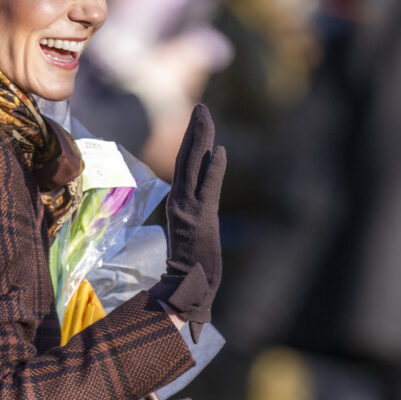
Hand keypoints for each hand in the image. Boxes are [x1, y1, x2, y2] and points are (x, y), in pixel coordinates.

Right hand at [149, 104, 225, 340]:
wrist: (185, 293)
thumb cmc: (189, 274)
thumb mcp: (194, 239)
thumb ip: (195, 220)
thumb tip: (199, 200)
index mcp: (180, 206)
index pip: (185, 168)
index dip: (191, 143)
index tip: (200, 122)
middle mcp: (181, 204)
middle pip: (187, 159)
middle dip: (196, 131)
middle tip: (202, 106)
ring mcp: (187, 211)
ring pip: (193, 167)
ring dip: (201, 139)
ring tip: (205, 114)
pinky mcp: (199, 221)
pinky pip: (208, 190)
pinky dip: (214, 170)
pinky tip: (221, 150)